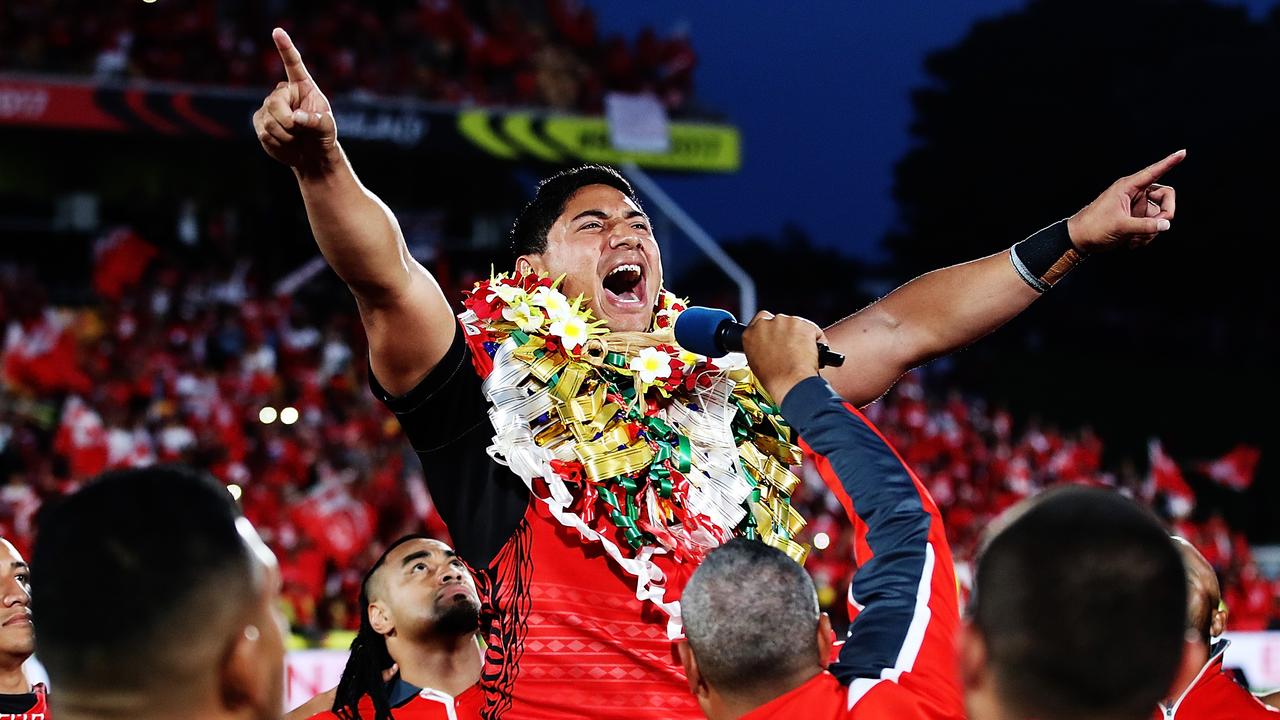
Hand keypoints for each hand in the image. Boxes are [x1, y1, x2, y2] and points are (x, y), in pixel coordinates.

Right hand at [252, 28, 337, 173]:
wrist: (311, 153)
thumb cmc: (322, 136)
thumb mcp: (327, 128)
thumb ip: (315, 121)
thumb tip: (295, 118)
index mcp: (302, 86)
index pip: (293, 64)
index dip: (285, 47)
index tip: (278, 31)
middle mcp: (284, 92)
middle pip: (275, 103)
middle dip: (288, 123)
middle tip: (300, 131)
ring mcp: (269, 106)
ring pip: (269, 121)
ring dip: (286, 136)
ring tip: (296, 138)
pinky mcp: (259, 120)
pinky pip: (264, 132)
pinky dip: (278, 143)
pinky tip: (286, 143)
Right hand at [741, 311, 824, 404]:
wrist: (790, 382)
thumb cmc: (775, 379)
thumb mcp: (755, 363)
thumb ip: (759, 347)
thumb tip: (767, 345)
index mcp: (751, 334)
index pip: (760, 320)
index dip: (772, 329)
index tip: (777, 335)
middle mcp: (766, 324)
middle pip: (779, 321)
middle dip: (786, 332)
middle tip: (791, 348)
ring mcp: (785, 322)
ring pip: (796, 324)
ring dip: (800, 335)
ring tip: (801, 354)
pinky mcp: (803, 324)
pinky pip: (812, 329)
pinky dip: (814, 339)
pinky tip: (811, 352)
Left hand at [1066, 149, 1183, 252]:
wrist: (1080, 240)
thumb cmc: (1094, 227)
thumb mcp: (1120, 226)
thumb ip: (1145, 226)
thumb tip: (1166, 225)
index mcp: (1128, 186)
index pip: (1153, 171)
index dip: (1169, 162)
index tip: (1183, 152)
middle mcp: (1135, 194)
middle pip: (1166, 196)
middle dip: (1165, 214)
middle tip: (1157, 227)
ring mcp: (1137, 207)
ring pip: (1160, 215)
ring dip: (1152, 230)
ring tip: (1135, 239)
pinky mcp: (1136, 219)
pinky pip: (1153, 225)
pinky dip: (1147, 235)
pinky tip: (1132, 243)